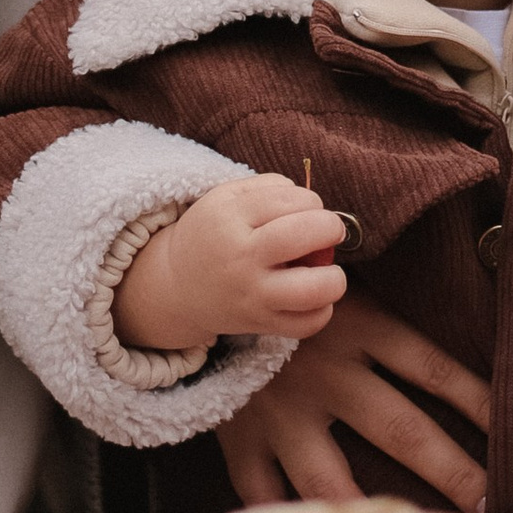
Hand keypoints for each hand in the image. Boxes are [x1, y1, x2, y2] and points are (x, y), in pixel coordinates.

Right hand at [114, 175, 347, 350]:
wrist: (178, 286)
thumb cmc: (213, 233)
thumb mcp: (226, 197)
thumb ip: (271, 188)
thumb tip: (314, 203)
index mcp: (230, 217)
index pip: (289, 199)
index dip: (312, 200)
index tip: (310, 208)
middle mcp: (241, 257)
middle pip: (303, 235)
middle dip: (331, 227)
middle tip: (329, 230)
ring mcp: (252, 295)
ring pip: (312, 290)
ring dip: (334, 277)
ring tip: (329, 271)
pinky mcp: (261, 324)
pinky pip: (306, 325)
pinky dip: (322, 311)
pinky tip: (314, 296)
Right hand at [214, 294, 491, 512]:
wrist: (205, 287)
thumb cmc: (295, 291)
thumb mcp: (348, 287)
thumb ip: (391, 320)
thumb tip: (465, 340)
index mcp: (359, 327)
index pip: (434, 369)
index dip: (480, 402)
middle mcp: (326, 372)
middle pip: (403, 430)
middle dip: (455, 473)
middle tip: (495, 507)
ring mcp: (281, 412)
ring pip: (334, 481)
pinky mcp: (241, 440)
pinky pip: (266, 497)